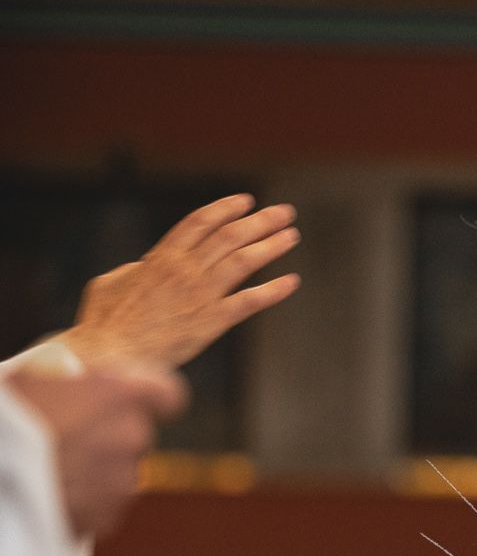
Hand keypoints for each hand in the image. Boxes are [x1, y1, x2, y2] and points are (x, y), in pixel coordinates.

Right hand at [8, 364, 187, 536]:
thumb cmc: (9, 419)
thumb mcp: (39, 378)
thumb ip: (78, 384)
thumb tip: (86, 388)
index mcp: (122, 396)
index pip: (169, 394)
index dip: (152, 399)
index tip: (129, 402)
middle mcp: (133, 439)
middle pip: (136, 437)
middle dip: (110, 437)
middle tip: (70, 437)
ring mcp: (123, 483)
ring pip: (119, 474)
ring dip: (97, 472)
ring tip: (53, 470)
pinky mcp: (106, 519)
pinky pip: (103, 507)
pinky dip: (85, 503)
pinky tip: (52, 494)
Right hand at [64, 194, 300, 371]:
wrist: (115, 353)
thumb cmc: (106, 321)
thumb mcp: (112, 282)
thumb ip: (134, 270)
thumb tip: (144, 267)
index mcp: (162, 257)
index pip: (200, 222)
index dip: (225, 209)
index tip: (246, 202)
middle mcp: (186, 269)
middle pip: (229, 236)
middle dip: (260, 221)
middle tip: (284, 212)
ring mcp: (201, 294)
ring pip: (243, 261)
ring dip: (270, 245)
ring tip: (291, 235)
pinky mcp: (212, 322)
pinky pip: (249, 302)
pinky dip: (273, 291)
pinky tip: (292, 281)